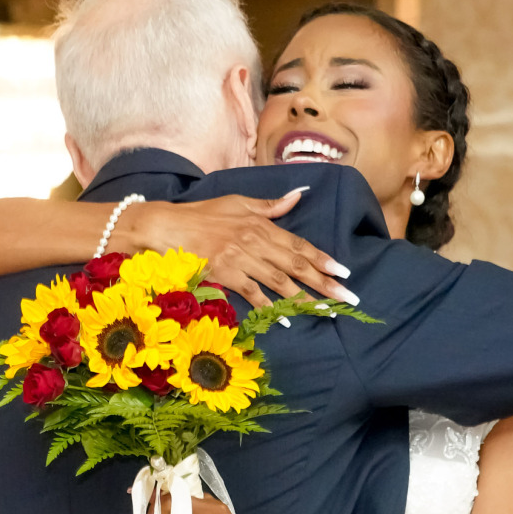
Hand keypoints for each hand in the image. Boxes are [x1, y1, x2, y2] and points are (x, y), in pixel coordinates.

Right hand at [134, 190, 351, 307]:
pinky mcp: (225, 274)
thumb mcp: (238, 203)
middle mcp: (255, 241)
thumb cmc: (201, 215)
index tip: (344, 272)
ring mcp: (240, 259)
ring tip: (325, 311)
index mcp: (261, 224)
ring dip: (305, 298)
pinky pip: (253, 293)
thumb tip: (298, 195)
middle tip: (347, 298)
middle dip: (324, 283)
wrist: (165, 227)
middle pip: (296, 265)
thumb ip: (270, 206)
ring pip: (280, 281)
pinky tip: (286, 318)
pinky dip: (270, 306)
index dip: (323, 259)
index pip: (299, 244)